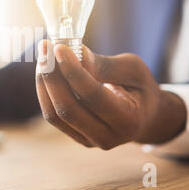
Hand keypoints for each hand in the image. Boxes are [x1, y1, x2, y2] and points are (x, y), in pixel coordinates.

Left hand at [35, 40, 186, 149]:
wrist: (144, 114)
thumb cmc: (139, 87)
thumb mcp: (132, 70)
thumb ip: (103, 65)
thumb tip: (72, 53)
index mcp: (129, 122)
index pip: (93, 97)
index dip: (73, 71)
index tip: (59, 47)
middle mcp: (108, 138)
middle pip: (69, 109)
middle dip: (52, 76)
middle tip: (45, 49)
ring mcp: (89, 141)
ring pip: (55, 114)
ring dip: (44, 82)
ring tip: (43, 56)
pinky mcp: (75, 137)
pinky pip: (52, 116)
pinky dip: (45, 91)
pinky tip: (45, 70)